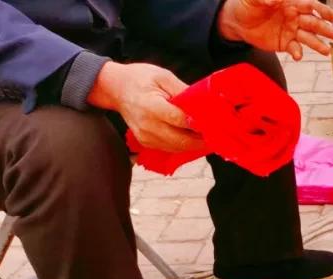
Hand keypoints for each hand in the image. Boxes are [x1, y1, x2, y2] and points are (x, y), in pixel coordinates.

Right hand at [88, 62, 204, 151]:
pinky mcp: (146, 142)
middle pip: (180, 139)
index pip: (180, 120)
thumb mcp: (163, 76)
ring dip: (194, 144)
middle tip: (216, 135)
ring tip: (208, 137)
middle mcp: (147, 125)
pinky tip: (193, 138)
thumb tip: (202, 104)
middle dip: (200, 139)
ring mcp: (145, 136)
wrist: (116, 89)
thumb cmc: (140, 78)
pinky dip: (183, 145)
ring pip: (177, 147)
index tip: (213, 123)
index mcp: (151, 106)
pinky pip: (169, 148)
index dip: (198, 123)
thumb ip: (182, 91)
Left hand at [217, 0, 332, 59]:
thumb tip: (274, 0)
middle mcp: (295, 17)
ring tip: (326, 51)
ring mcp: (292, 31)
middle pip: (313, 22)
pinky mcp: (286, 44)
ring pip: (308, 37)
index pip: (310, 5)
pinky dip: (297, 53)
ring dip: (318, 44)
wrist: (239, 22)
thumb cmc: (248, 4)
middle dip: (324, 28)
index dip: (322, 10)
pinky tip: (298, 56)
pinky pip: (295, 49)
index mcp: (291, 3)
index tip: (331, 16)